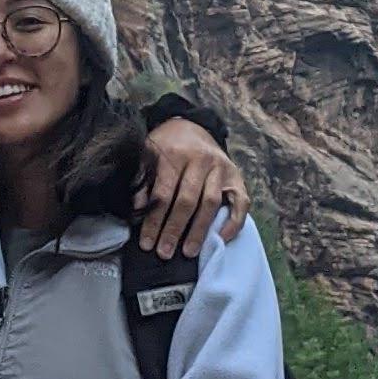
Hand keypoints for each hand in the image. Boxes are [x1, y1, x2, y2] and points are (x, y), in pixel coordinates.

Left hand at [139, 116, 247, 256]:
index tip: (146, 243)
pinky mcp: (236, 176)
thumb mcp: (147, 154)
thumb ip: (142, 180)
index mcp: (174, 154)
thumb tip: (137, 210)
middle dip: (174, 230)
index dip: (154, 220)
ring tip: (188, 252)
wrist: (191, 126)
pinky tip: (222, 238)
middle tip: (165, 253)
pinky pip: (240, 202)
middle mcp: (200, 160)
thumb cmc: (166, 147)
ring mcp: (221, 168)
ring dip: (199, 231)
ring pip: (211, 203)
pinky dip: (234, 222)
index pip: (163, 194)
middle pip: (187, 201)